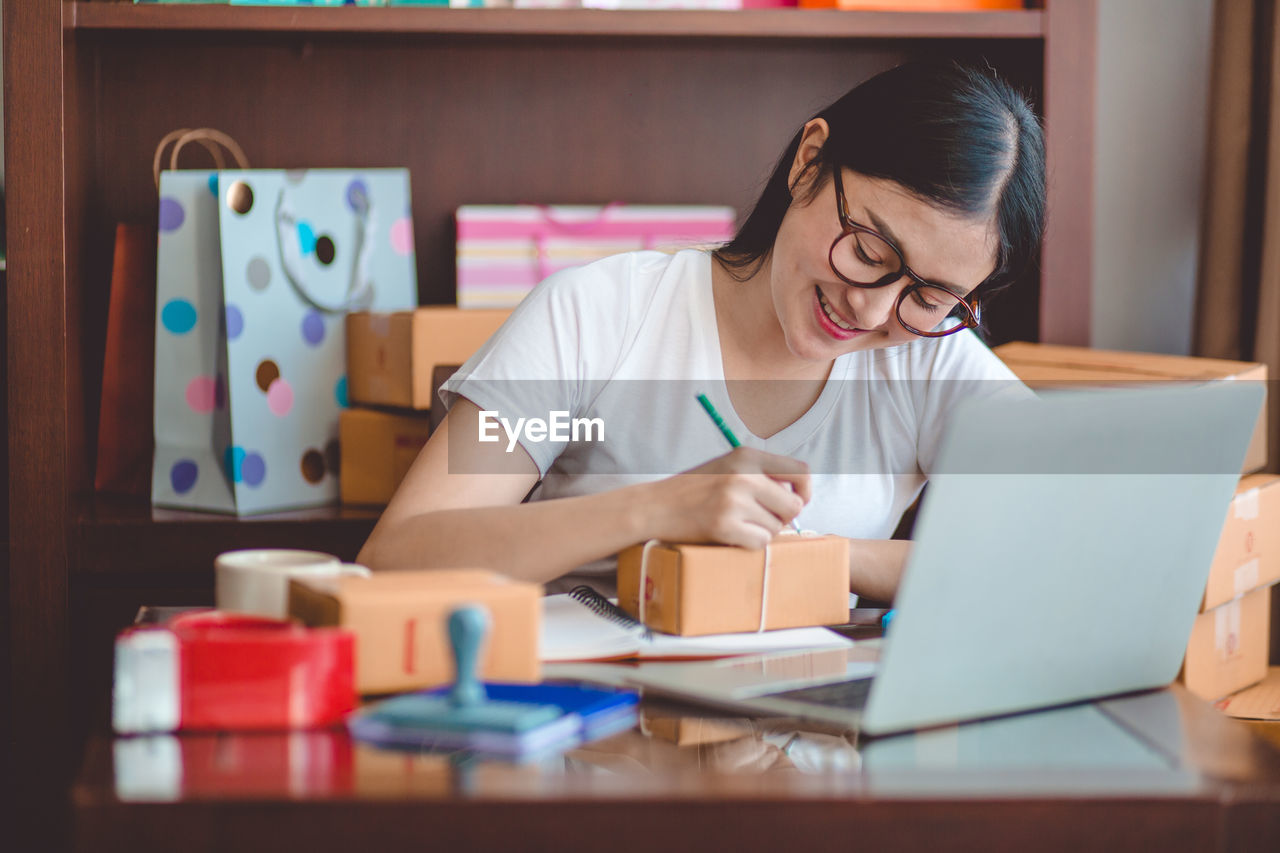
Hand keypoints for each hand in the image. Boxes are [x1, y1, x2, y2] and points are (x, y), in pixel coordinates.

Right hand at [644, 447, 809, 548]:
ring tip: (737, 523)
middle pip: (793, 505)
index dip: (804, 492)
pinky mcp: (724, 526)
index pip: (801, 472)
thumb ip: (761, 474)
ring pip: (776, 527)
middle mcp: (744, 475)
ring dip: (761, 530)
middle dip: (782, 517)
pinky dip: (749, 543)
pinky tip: (730, 534)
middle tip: (760, 518)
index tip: (795, 501)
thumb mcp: (727, 466)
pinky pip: (759, 542)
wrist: (654, 506)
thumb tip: (800, 496)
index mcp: (747, 455)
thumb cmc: (693, 489)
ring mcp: (734, 501)